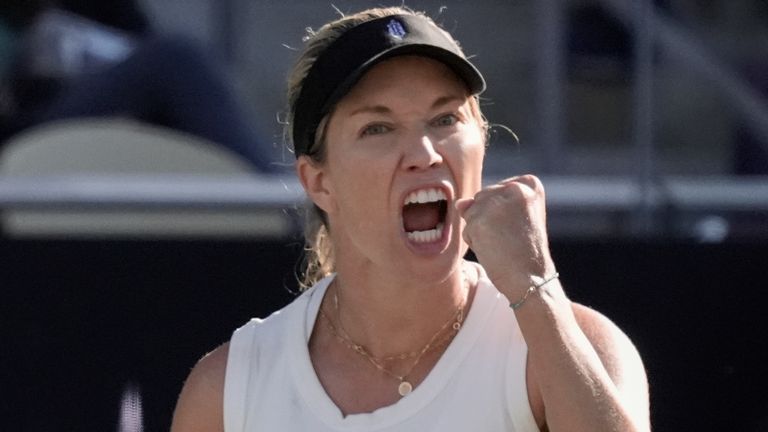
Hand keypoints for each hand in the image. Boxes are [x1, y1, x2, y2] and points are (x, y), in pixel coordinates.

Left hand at [456, 175, 555, 299]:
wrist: (532, 279)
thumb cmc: (526, 251)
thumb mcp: (514, 219)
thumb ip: (488, 203)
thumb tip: (460, 203)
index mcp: (529, 184)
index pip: (497, 191)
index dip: (504, 214)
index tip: (522, 227)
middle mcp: (514, 188)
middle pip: (483, 198)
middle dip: (490, 221)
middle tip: (513, 238)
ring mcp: (495, 203)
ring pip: (472, 213)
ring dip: (481, 232)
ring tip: (504, 244)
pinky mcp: (479, 220)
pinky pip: (466, 230)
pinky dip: (475, 243)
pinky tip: (494, 250)